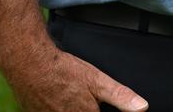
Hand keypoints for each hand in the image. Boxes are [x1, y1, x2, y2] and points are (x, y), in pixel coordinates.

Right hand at [7, 44, 148, 111]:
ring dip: (72, 105)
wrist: (29, 64)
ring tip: (72, 95)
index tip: (96, 104)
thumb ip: (120, 96)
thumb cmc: (64, 71)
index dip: (99, 110)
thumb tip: (143, 108)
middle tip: (84, 96)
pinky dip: (58, 107)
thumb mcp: (97, 80)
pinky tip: (60, 97)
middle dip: (86, 106)